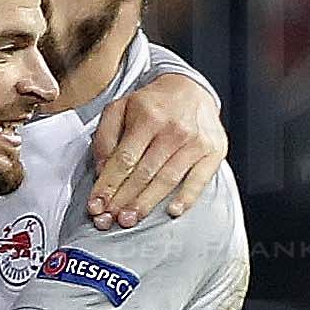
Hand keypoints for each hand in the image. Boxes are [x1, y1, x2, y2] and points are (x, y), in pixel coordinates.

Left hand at [84, 72, 226, 227]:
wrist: (191, 89)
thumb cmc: (153, 104)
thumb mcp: (121, 107)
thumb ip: (106, 135)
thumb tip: (102, 169)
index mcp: (148, 116)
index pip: (124, 158)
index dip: (108, 184)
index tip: (96, 205)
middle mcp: (173, 129)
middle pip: (143, 173)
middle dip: (123, 199)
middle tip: (109, 219)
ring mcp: (195, 142)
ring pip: (167, 180)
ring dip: (146, 203)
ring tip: (130, 219)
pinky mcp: (213, 152)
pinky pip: (199, 180)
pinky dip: (186, 198)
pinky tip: (171, 211)